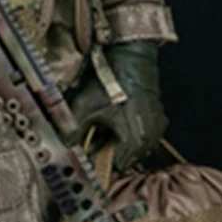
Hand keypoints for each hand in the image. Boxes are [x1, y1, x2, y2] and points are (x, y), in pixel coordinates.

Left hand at [65, 40, 167, 168]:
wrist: (131, 55)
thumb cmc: (111, 80)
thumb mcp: (85, 108)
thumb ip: (73, 132)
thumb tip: (64, 146)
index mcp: (136, 140)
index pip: (116, 166)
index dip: (98, 163)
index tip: (86, 157)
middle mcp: (151, 137)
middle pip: (126, 157)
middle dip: (107, 151)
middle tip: (90, 142)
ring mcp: (156, 127)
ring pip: (133, 146)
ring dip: (118, 142)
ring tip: (101, 129)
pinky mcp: (157, 117)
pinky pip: (142, 133)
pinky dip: (128, 131)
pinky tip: (114, 120)